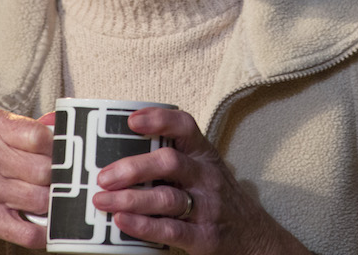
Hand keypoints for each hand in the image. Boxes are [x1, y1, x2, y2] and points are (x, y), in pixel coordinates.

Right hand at [0, 109, 53, 254]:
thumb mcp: (0, 137)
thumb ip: (33, 129)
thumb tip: (63, 123)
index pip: (41, 136)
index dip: (55, 149)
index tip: (56, 156)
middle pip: (45, 169)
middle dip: (53, 180)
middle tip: (47, 182)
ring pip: (41, 199)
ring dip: (47, 205)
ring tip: (38, 200)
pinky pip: (30, 231)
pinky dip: (41, 232)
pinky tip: (39, 224)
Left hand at [91, 108, 310, 254]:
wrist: (255, 237)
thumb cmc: (219, 198)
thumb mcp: (204, 169)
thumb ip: (173, 160)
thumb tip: (119, 155)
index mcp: (204, 155)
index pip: (185, 127)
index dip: (159, 120)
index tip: (131, 121)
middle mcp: (207, 176)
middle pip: (169, 163)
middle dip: (133, 168)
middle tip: (104, 176)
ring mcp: (207, 207)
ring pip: (167, 197)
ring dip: (130, 199)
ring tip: (102, 200)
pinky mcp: (204, 236)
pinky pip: (171, 229)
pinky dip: (144, 225)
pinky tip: (122, 222)